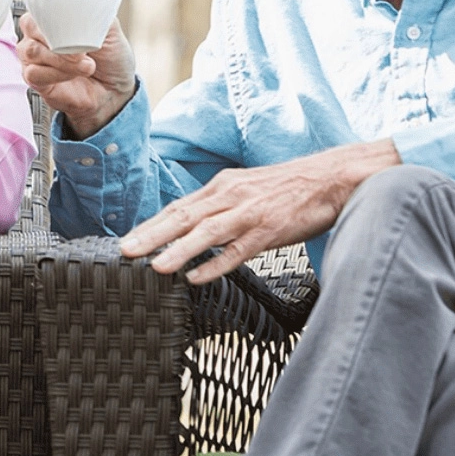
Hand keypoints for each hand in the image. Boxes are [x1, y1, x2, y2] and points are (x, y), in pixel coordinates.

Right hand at [17, 14, 136, 137]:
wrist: (115, 89)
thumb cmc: (110, 58)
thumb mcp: (110, 29)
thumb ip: (95, 14)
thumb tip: (84, 7)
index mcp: (53, 17)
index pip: (39, 7)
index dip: (53, 16)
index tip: (74, 25)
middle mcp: (38, 36)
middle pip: (31, 27)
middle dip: (58, 39)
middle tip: (82, 50)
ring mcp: (34, 58)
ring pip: (32, 51)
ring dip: (62, 59)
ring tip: (87, 65)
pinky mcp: (35, 80)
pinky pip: (34, 73)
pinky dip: (57, 73)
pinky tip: (74, 74)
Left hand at [120, 140, 401, 282]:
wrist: (329, 178)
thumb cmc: (286, 189)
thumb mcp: (245, 190)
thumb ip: (218, 206)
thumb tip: (190, 226)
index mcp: (221, 187)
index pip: (178, 207)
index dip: (151, 225)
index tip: (127, 241)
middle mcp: (230, 197)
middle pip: (183, 217)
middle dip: (151, 236)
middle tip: (125, 252)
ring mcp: (249, 213)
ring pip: (206, 234)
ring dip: (178, 251)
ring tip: (154, 267)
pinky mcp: (270, 230)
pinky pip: (238, 250)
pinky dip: (216, 264)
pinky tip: (197, 277)